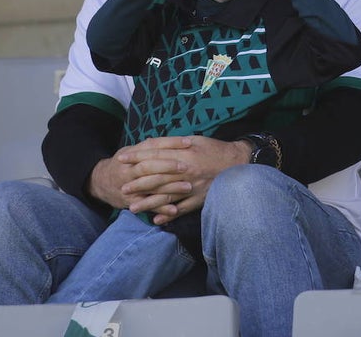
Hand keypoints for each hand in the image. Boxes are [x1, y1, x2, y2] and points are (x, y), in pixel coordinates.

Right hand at [88, 136, 193, 210]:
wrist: (99, 183)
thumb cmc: (122, 164)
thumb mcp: (130, 151)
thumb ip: (147, 147)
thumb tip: (168, 140)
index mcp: (131, 154)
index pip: (152, 145)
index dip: (170, 143)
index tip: (188, 142)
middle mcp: (129, 170)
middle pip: (149, 165)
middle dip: (168, 165)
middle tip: (186, 166)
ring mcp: (129, 186)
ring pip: (150, 186)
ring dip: (169, 187)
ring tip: (188, 187)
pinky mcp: (131, 202)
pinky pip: (147, 206)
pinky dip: (161, 208)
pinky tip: (175, 209)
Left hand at [120, 136, 252, 223]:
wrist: (238, 162)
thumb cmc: (214, 149)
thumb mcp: (194, 140)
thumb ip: (174, 144)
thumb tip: (153, 145)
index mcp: (183, 154)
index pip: (154, 155)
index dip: (137, 157)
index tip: (122, 159)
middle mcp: (186, 171)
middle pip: (157, 177)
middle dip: (138, 183)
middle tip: (122, 187)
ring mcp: (193, 187)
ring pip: (166, 196)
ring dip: (148, 203)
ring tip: (133, 208)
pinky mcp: (200, 199)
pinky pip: (183, 209)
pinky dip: (170, 214)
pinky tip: (157, 220)